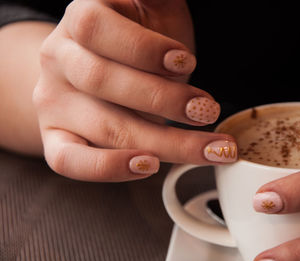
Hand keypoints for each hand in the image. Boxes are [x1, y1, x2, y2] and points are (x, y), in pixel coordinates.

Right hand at [33, 0, 235, 181]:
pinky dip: (110, 169)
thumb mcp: (153, 11)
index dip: (142, 48)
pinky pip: (71, 162)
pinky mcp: (58, 138)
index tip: (186, 62)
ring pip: (104, 128)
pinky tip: (150, 166)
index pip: (96, 28)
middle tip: (207, 110)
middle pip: (102, 81)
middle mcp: (59, 60)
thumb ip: (155, 1)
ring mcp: (54, 103)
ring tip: (209, 149)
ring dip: (165, 143)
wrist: (102, 68)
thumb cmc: (138, 42)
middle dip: (165, 100)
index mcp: (79, 20)